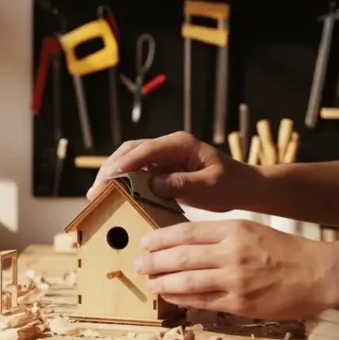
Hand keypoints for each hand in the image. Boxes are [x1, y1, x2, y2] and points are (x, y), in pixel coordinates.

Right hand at [87, 132, 260, 212]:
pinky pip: (137, 173)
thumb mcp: (209, 186)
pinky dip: (123, 183)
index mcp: (181, 144)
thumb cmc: (230, 184)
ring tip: (97, 193)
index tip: (110, 176)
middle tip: (96, 188)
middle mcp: (169, 146)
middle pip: (131, 151)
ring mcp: (163, 156)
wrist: (242, 187)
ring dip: (112, 176)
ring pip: (130, 161)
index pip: (148, 149)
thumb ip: (182, 183)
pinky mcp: (161, 169)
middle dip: (111, 168)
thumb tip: (152, 184)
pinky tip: (112, 196)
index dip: (126, 162)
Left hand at [134, 219, 337, 319]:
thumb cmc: (284, 249)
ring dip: (162, 282)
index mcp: (233, 230)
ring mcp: (235, 279)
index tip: (145, 241)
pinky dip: (183, 299)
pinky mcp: (239, 302)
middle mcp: (231, 253)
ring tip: (149, 282)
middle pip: (180, 256)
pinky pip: (202, 301)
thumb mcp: (250, 229)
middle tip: (138, 263)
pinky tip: (171, 296)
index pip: (186, 232)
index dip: (160, 238)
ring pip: (186, 280)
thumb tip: (185, 241)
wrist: (318, 273)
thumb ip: (220, 234)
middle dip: (153, 261)